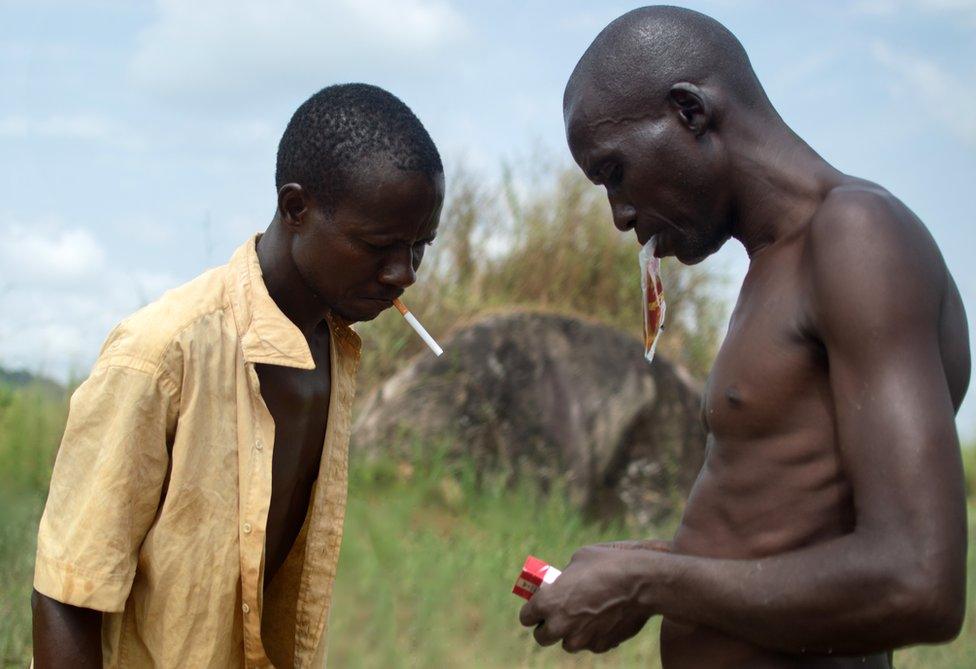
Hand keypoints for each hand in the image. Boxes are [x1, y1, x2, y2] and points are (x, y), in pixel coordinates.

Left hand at [518, 543, 660, 653]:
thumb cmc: (608, 564)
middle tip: (558, 615)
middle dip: (548, 627)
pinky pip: (591, 644)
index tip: (538, 607)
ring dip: (571, 633)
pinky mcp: (601, 645)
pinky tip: (603, 619)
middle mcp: (560, 625)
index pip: (526, 617)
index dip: (532, 611)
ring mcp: (581, 639)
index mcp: (548, 602)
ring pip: (568, 643)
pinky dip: (593, 635)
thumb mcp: (578, 560)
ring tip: (584, 616)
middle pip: (542, 637)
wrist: (641, 582)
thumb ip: (564, 577)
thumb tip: (563, 583)